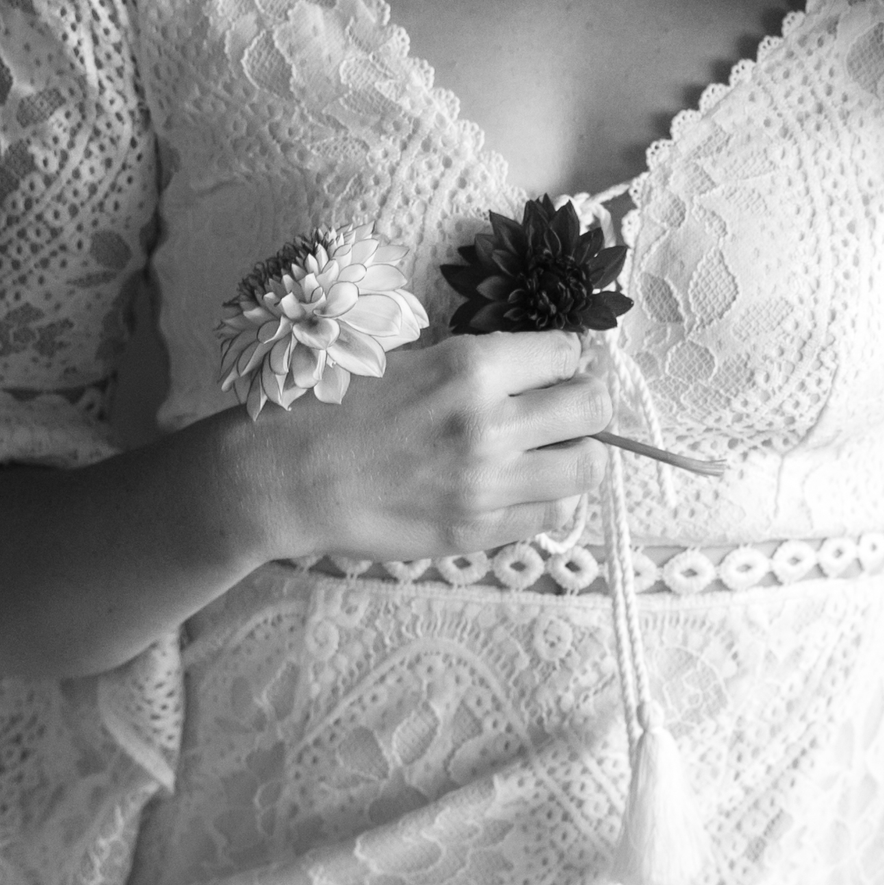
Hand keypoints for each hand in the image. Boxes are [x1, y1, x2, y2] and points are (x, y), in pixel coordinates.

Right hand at [226, 330, 606, 563]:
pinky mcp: (478, 531)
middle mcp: (491, 424)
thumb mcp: (408, 355)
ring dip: (578, 453)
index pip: (568, 353)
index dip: (569, 356)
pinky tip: (525, 487)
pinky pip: (551, 516)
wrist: (290, 476)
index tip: (561, 363)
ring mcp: (489, 484)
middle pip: (593, 408)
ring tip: (554, 450)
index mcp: (472, 367)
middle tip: (572, 404)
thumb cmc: (335, 404)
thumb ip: (475, 361)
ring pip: (586, 469)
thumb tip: (534, 364)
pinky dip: (550, 499)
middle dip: (589, 400)